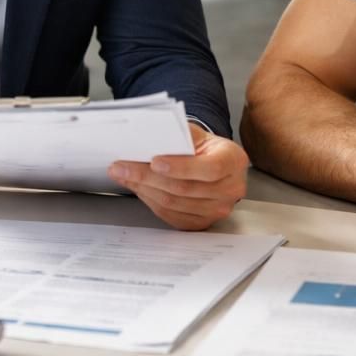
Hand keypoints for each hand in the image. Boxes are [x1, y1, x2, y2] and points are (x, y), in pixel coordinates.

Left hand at [107, 123, 248, 230]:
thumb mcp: (195, 133)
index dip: (181, 167)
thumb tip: (147, 138)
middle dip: (148, 176)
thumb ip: (178, 134)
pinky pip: (171, 215)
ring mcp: (218, 209)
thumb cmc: (203, 147)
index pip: (210, 168)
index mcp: (234, 161)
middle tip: (121, 167)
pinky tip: (137, 187)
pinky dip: (150, 200)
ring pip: (175, 203)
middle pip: (186, 188)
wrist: (212, 163)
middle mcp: (231, 189)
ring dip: (144, 188)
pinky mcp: (202, 222)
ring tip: (124, 175)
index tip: (155, 161)